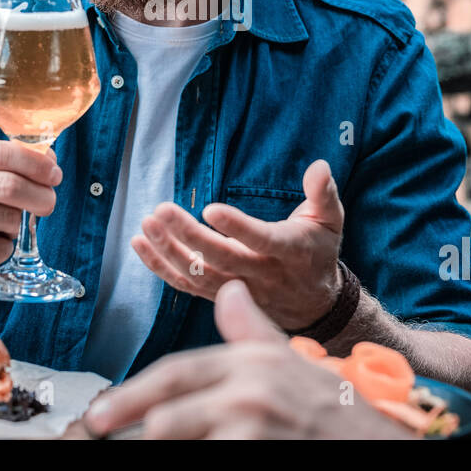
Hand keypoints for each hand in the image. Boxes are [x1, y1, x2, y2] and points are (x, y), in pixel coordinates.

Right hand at [0, 140, 61, 292]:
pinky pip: (0, 248)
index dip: (36, 162)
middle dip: (40, 195)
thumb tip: (47, 160)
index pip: (1, 152)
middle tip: (49, 203)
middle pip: (9, 185)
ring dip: (15, 225)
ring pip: (8, 218)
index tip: (54, 173)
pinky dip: (2, 248)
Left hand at [82, 280, 412, 438]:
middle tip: (97, 428)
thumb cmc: (332, 408)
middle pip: (169, 411)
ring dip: (165, 443)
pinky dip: (197, 456)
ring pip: (180, 437)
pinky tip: (193, 455)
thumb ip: (252, 329)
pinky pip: (209, 455)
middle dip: (129, 419)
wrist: (384, 438)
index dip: (136, 391)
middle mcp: (251, 389)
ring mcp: (256, 424)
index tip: (102, 409)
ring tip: (146, 447)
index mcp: (252, 360)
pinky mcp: (262, 450)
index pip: (179, 373)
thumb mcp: (290, 359)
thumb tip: (228, 289)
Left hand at [131, 159, 343, 329]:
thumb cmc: (318, 251)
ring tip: (147, 224)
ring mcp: (238, 290)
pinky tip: (140, 244)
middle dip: (188, 235)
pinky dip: (160, 267)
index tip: (210, 208)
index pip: (260, 240)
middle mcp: (261, 275)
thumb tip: (319, 166)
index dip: (236, 227)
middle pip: (220, 259)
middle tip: (161, 210)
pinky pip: (185, 285)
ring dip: (168, 251)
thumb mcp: (330, 221)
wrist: (315, 305)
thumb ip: (323, 193)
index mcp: (289, 252)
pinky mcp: (219, 296)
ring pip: (198, 275)